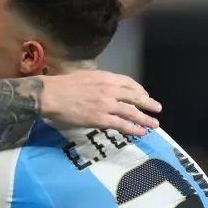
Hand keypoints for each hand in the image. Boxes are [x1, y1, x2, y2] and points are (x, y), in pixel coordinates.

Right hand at [38, 70, 160, 136]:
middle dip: (148, 103)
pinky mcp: (101, 119)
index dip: (139, 90)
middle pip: (135, 97)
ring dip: (145, 119)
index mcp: (105, 77)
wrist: (51, 95)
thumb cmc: (62, 85)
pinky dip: (133, 129)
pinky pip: (122, 124)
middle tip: (157, 108)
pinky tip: (140, 132)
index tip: (144, 94)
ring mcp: (107, 105)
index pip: (128, 83)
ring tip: (154, 124)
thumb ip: (98, 80)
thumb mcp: (85, 75)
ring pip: (132, 112)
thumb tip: (103, 83)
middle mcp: (110, 90)